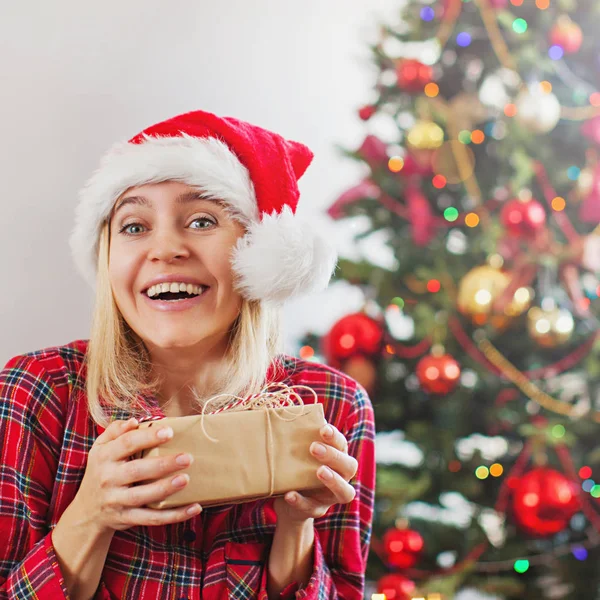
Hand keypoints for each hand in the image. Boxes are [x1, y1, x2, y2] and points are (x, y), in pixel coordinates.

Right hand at [74, 418, 201, 533]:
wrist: (87, 511)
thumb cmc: (101, 470)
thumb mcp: (101, 448)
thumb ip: (115, 430)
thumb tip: (134, 421)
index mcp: (105, 457)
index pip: (127, 444)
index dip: (148, 437)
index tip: (170, 431)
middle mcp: (109, 479)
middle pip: (137, 471)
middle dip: (162, 464)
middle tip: (186, 458)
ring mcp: (117, 501)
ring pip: (142, 496)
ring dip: (165, 489)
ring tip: (185, 479)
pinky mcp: (127, 519)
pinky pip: (152, 518)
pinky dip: (174, 515)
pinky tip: (194, 507)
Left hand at [274, 423, 357, 523]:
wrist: (287, 499)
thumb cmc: (295, 466)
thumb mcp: (297, 452)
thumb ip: (297, 436)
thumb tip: (285, 413)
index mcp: (336, 457)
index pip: (342, 444)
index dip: (335, 437)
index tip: (323, 429)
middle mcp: (341, 476)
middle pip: (349, 466)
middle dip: (334, 456)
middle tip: (314, 448)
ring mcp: (331, 496)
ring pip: (345, 492)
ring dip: (334, 480)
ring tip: (319, 471)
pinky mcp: (316, 511)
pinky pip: (313, 508)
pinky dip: (301, 501)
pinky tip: (289, 494)